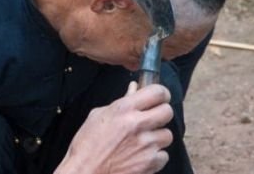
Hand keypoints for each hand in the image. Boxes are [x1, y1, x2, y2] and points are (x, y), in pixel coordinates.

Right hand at [55, 82, 173, 173]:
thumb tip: (134, 89)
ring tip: (143, 140)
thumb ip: (121, 102)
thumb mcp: (98, 116)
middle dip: (162, 113)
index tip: (160, 97)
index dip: (162, 93)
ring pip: (167, 135)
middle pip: (168, 111)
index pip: (157, 92)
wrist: (85, 172)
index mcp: (124, 109)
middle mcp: (137, 124)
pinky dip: (155, 156)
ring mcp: (145, 145)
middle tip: (153, 118)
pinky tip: (142, 155)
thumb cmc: (87, 145)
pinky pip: (163, 155)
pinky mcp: (149, 163)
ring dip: (158, 137)